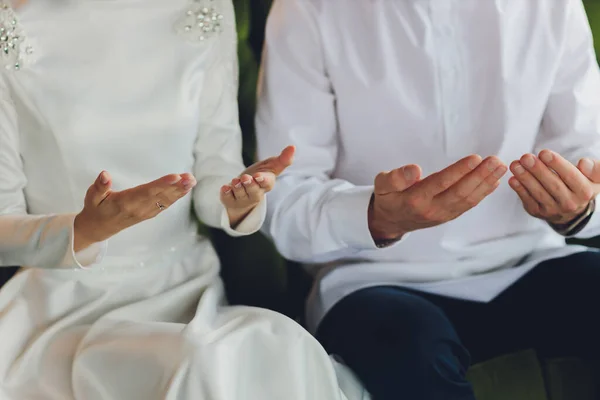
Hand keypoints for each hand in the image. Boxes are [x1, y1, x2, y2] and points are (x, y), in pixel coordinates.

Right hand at [74, 171, 195, 250]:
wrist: (98, 228)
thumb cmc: (96, 209)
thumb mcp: (92, 197)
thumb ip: (100, 186)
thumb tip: (104, 174)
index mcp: (126, 202)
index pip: (147, 191)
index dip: (162, 184)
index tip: (175, 177)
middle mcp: (139, 208)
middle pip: (161, 196)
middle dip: (177, 186)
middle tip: (190, 177)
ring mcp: (145, 212)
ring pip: (165, 200)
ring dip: (180, 191)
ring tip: (191, 181)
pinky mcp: (149, 213)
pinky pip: (165, 204)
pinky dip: (176, 196)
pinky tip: (185, 189)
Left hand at [220, 146, 294, 227]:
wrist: (244, 192)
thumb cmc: (260, 177)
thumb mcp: (271, 167)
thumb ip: (283, 159)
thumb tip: (293, 147)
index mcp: (266, 184)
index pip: (266, 183)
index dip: (263, 180)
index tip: (258, 176)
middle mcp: (255, 193)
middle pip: (253, 191)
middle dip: (249, 185)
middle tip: (245, 178)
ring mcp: (242, 198)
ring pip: (240, 194)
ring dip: (237, 187)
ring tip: (235, 181)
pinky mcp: (230, 200)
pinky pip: (227, 198)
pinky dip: (226, 193)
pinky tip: (225, 187)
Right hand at [369, 155, 506, 239]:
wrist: (391, 221)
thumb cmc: (388, 197)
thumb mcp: (383, 185)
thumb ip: (396, 177)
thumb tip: (414, 169)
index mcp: (415, 200)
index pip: (441, 183)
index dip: (459, 171)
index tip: (475, 158)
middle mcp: (432, 209)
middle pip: (460, 193)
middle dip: (480, 176)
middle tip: (496, 161)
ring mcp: (443, 215)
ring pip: (468, 199)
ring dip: (486, 183)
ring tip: (500, 168)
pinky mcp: (449, 216)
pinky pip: (469, 205)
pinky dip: (483, 193)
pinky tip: (494, 182)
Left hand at [508, 150, 599, 224]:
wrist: (571, 208)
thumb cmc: (581, 184)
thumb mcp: (594, 177)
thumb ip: (595, 168)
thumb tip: (583, 163)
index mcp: (585, 192)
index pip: (571, 177)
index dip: (557, 164)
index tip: (544, 153)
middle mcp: (570, 203)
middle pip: (552, 185)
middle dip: (537, 170)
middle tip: (526, 157)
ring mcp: (552, 210)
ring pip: (538, 193)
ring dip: (525, 178)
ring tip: (516, 165)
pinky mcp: (537, 212)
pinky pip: (528, 200)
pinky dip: (519, 189)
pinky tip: (513, 178)